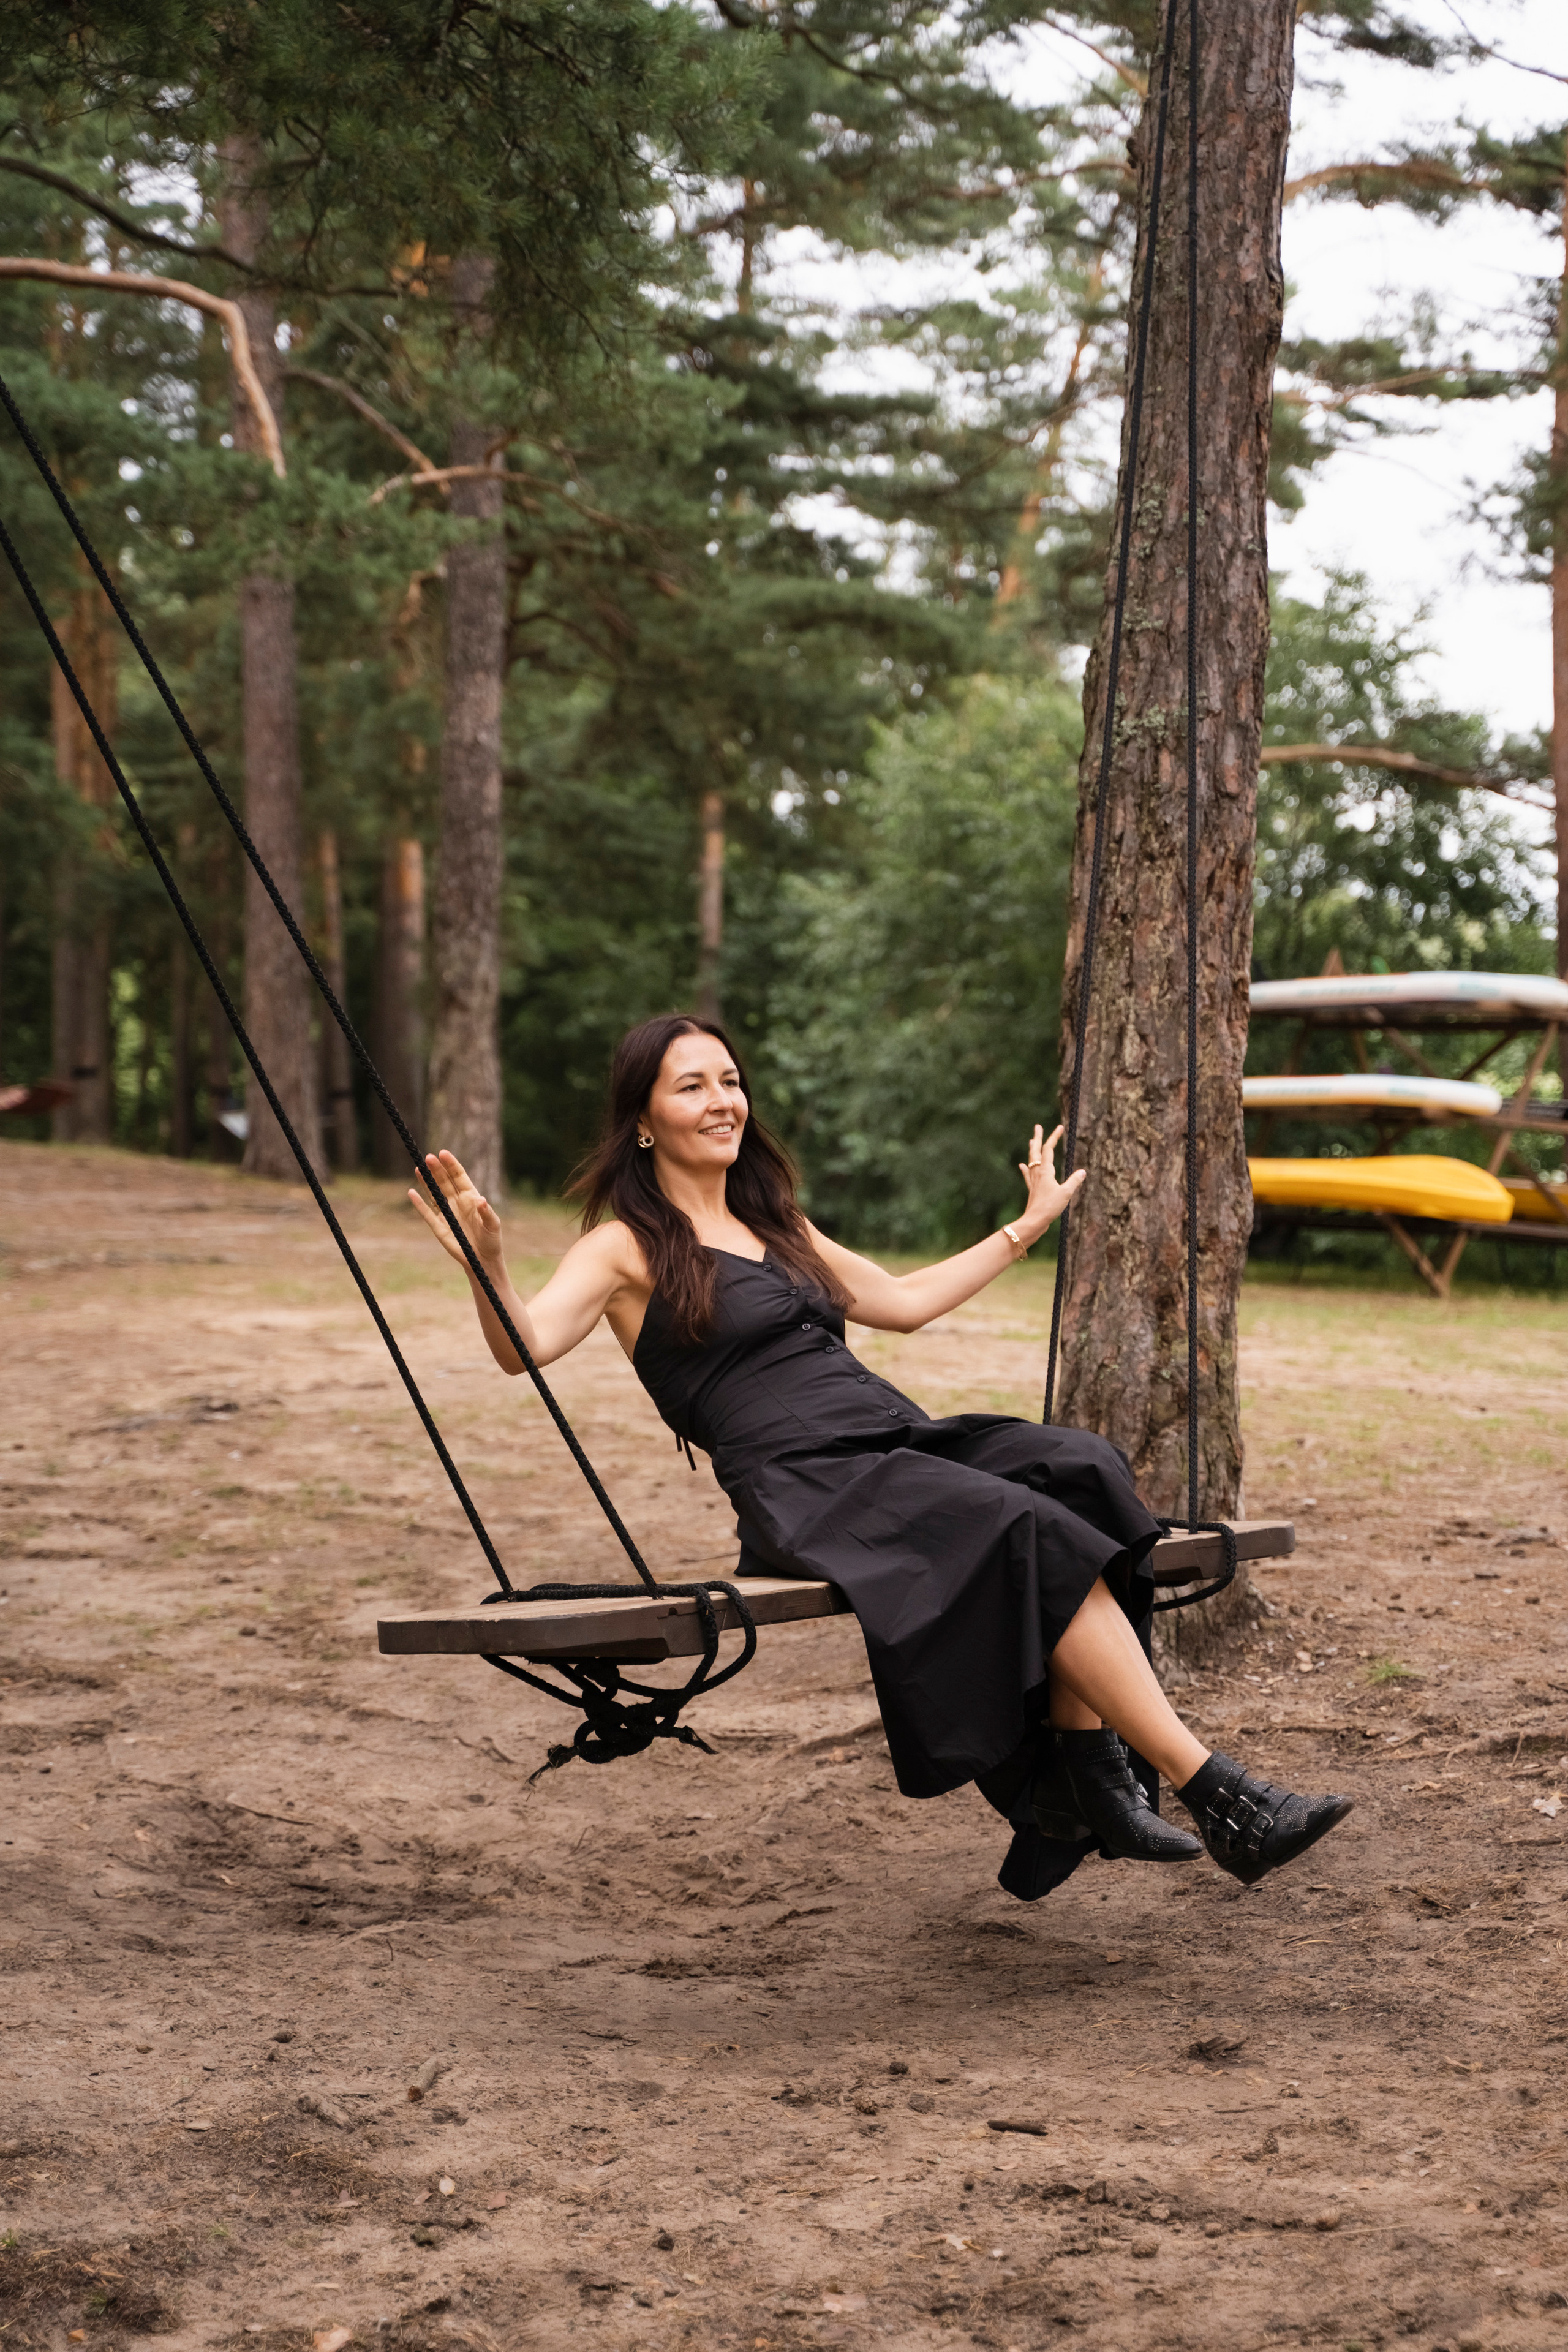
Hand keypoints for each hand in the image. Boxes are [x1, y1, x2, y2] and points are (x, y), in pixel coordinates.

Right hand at [407, 1149, 505, 1278]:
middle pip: (444, 1181)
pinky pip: (427, 1213)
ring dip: (426, 1182)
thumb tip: (481, 1200)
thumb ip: (487, 1212)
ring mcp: (446, 1213)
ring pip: (434, 1193)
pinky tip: (411, 1192)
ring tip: (419, 1168)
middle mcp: (456, 1201)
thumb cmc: (491, 1240)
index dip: (451, 1164)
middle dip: (437, 1169)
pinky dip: (419, 1203)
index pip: (459, 1176)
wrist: (482, 1259)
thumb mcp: (493, 1225)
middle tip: (428, 1157)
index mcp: (471, 1197)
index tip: (443, 1153)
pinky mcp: (438, 1226)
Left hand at [1016, 1123, 1084, 1239]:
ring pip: (1031, 1161)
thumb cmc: (1050, 1207)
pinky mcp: (1032, 1190)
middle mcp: (1038, 1173)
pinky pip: (1028, 1175)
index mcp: (1046, 1171)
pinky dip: (1026, 1169)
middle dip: (1038, 1138)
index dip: (1054, 1137)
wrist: (1034, 1221)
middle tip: (1037, 1126)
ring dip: (1032, 1150)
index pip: (1049, 1150)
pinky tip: (1022, 1165)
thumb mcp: (1066, 1193)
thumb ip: (1074, 1181)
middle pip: (1036, 1151)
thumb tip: (1083, 1172)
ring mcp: (1033, 1181)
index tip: (1059, 1127)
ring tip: (1032, 1141)